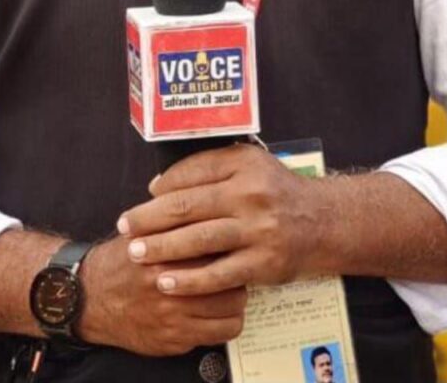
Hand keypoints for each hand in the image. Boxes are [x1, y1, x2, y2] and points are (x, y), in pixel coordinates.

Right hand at [79, 234, 246, 355]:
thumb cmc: (120, 262)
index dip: (231, 243)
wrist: (89, 298)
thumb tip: (211, 207)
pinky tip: (215, 313)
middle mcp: (171, 286)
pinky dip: (224, 325)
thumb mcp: (143, 232)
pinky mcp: (175, 340)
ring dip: (234, 302)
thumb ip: (174, 223)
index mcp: (165, 253)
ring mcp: (175, 317)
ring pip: (232, 312)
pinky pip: (219, 335)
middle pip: (232, 281)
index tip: (234, 241)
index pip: (217, 248)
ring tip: (228, 292)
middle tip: (234, 268)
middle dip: (238, 275)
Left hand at [117, 144, 318, 296]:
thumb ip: (207, 168)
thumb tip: (158, 186)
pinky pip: (219, 274)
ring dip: (163, 248)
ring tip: (136, 253)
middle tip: (125, 227)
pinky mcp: (263, 263)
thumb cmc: (274, 191)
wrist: (321, 222)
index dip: (163, 185)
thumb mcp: (248, 165)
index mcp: (244, 164)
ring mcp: (258, 230)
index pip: (194, 171)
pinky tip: (167, 282)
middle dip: (151, 218)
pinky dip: (190, 280)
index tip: (143, 198)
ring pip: (200, 240)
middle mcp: (251, 194)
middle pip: (189, 206)